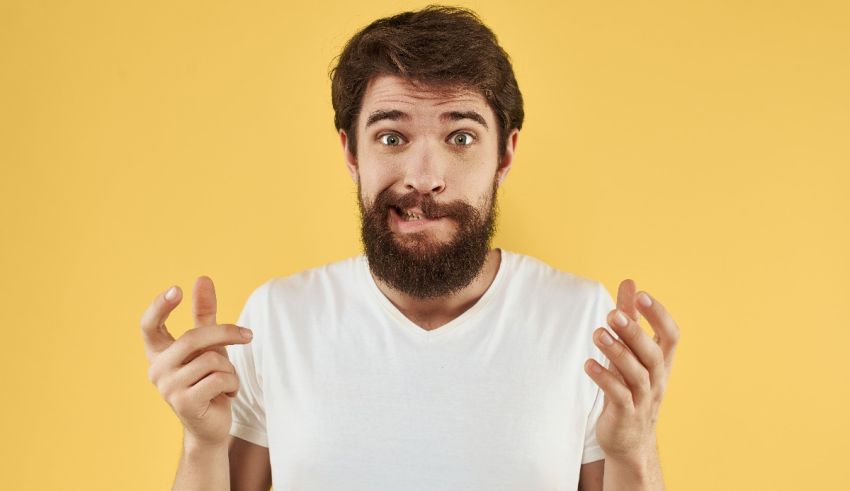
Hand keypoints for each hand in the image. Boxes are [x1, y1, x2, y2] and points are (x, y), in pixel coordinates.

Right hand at [141, 276, 253, 447]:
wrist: (211, 426)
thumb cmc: (209, 380)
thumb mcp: (208, 345)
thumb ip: (204, 314)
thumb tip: (202, 279)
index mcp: (158, 353)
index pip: (149, 325)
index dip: (159, 307)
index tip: (177, 290)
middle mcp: (157, 370)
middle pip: (193, 338)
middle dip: (225, 334)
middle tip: (249, 335)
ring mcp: (168, 388)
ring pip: (211, 360)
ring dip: (230, 369)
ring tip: (226, 382)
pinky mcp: (184, 403)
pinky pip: (219, 379)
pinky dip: (232, 384)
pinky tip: (226, 395)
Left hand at [584, 279, 679, 462]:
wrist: (629, 439)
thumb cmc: (629, 386)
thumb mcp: (630, 351)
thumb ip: (630, 317)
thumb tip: (629, 283)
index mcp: (661, 361)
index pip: (671, 335)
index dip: (659, 314)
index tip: (641, 295)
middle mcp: (657, 378)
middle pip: (653, 353)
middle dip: (634, 333)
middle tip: (612, 315)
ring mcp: (643, 398)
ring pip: (636, 373)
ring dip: (616, 352)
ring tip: (597, 334)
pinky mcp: (626, 414)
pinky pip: (618, 395)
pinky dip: (605, 379)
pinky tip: (588, 364)